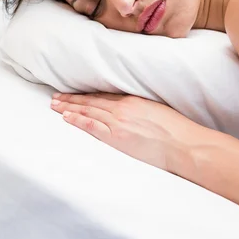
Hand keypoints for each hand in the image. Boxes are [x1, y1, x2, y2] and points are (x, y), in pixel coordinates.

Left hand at [50, 92, 211, 172]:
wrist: (184, 144)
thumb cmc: (176, 130)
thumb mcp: (156, 110)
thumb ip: (140, 108)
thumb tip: (131, 110)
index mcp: (132, 100)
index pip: (102, 96)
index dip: (85, 95)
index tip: (72, 93)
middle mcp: (122, 108)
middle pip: (90, 102)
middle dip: (71, 99)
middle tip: (55, 97)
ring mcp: (118, 122)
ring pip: (87, 112)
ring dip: (69, 108)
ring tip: (54, 106)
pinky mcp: (117, 137)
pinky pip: (92, 126)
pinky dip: (78, 121)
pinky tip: (66, 118)